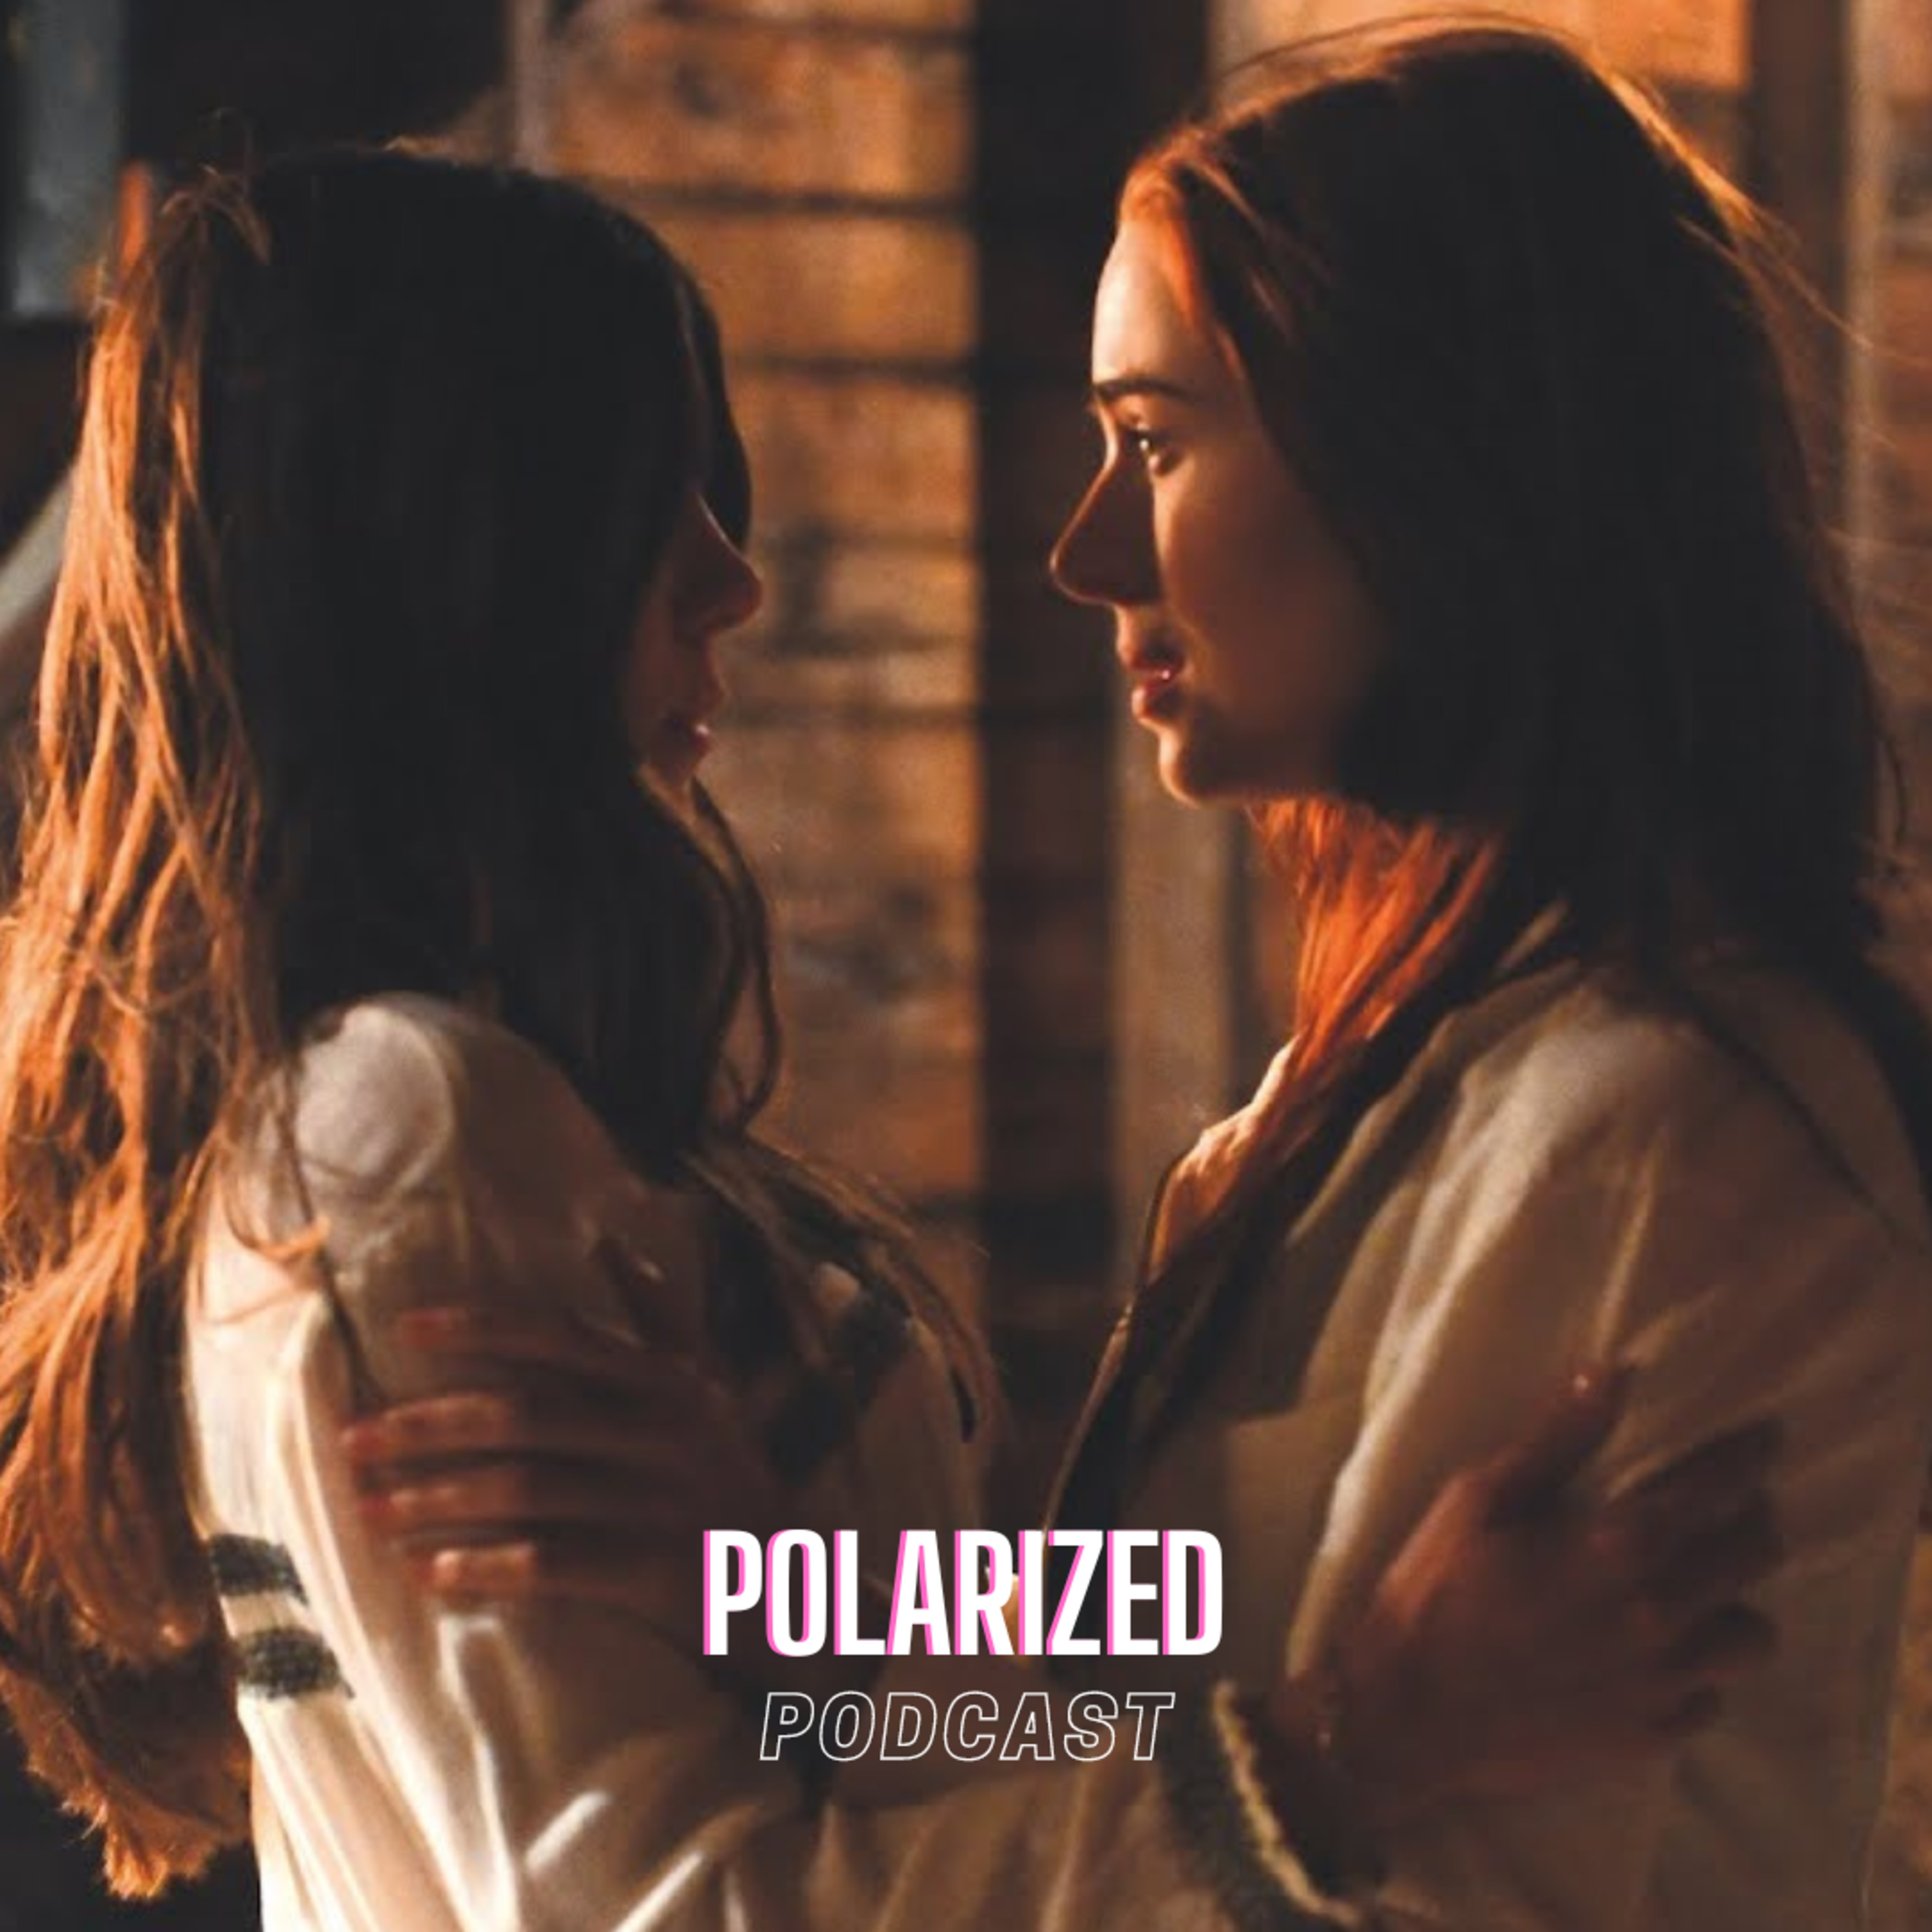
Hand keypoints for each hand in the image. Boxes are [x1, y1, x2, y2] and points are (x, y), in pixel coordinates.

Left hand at [342, 1296, 783, 1654]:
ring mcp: (662, 1501)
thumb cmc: (730, 1479)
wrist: (792, 1589)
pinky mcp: (658, 1571)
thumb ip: (659, 1316)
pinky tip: (428, 1573)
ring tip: (369, 1512)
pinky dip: (485, 1567)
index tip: (404, 1329)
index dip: (479, 1330)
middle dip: (429, 1426)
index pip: (560, 1340)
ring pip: (527, 1490)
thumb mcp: (707, 1388)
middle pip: (525, 1415)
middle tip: (353, 1440)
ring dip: (437, 1500)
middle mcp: (666, 1431)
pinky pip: (552, 1565)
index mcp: (670, 1381)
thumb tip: (609, 1241)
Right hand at [1305, 1367, 1780, 1833]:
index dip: (1750, 1454)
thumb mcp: (1480, 1497)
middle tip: (1730, 1504)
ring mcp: (1661, 1684)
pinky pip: (1712, 1697)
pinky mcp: (1649, 1737)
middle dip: (1753, 1519)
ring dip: (1735, 1600)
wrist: (1406, 1714)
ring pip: (1752, 1634)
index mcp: (1618, 1545)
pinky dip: (1698, 1669)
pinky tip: (1658, 1653)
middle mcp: (1660, 1615)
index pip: (1719, 1486)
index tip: (1764, 1435)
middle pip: (1755, 1554)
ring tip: (1700, 1585)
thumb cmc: (1434, 1590)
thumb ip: (1558, 1437)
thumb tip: (1614, 1370)